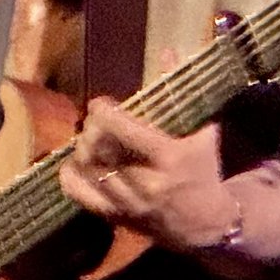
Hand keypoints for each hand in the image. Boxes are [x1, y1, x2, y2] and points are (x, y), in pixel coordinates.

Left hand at [58, 97, 237, 251]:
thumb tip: (168, 54)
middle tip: (92, 121)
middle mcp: (146, 181)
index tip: (99, 104)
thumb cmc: (205, 173)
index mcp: (169, 157)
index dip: (104, 112)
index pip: (124, 129)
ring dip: (81, 149)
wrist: (208, 225)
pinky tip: (74, 163)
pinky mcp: (118, 218)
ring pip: (89, 170)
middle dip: (91, 129)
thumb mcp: (204, 134)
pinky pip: (82, 196)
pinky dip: (71, 177)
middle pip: (101, 148)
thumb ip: (184, 97)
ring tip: (86, 138)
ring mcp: (129, 203)